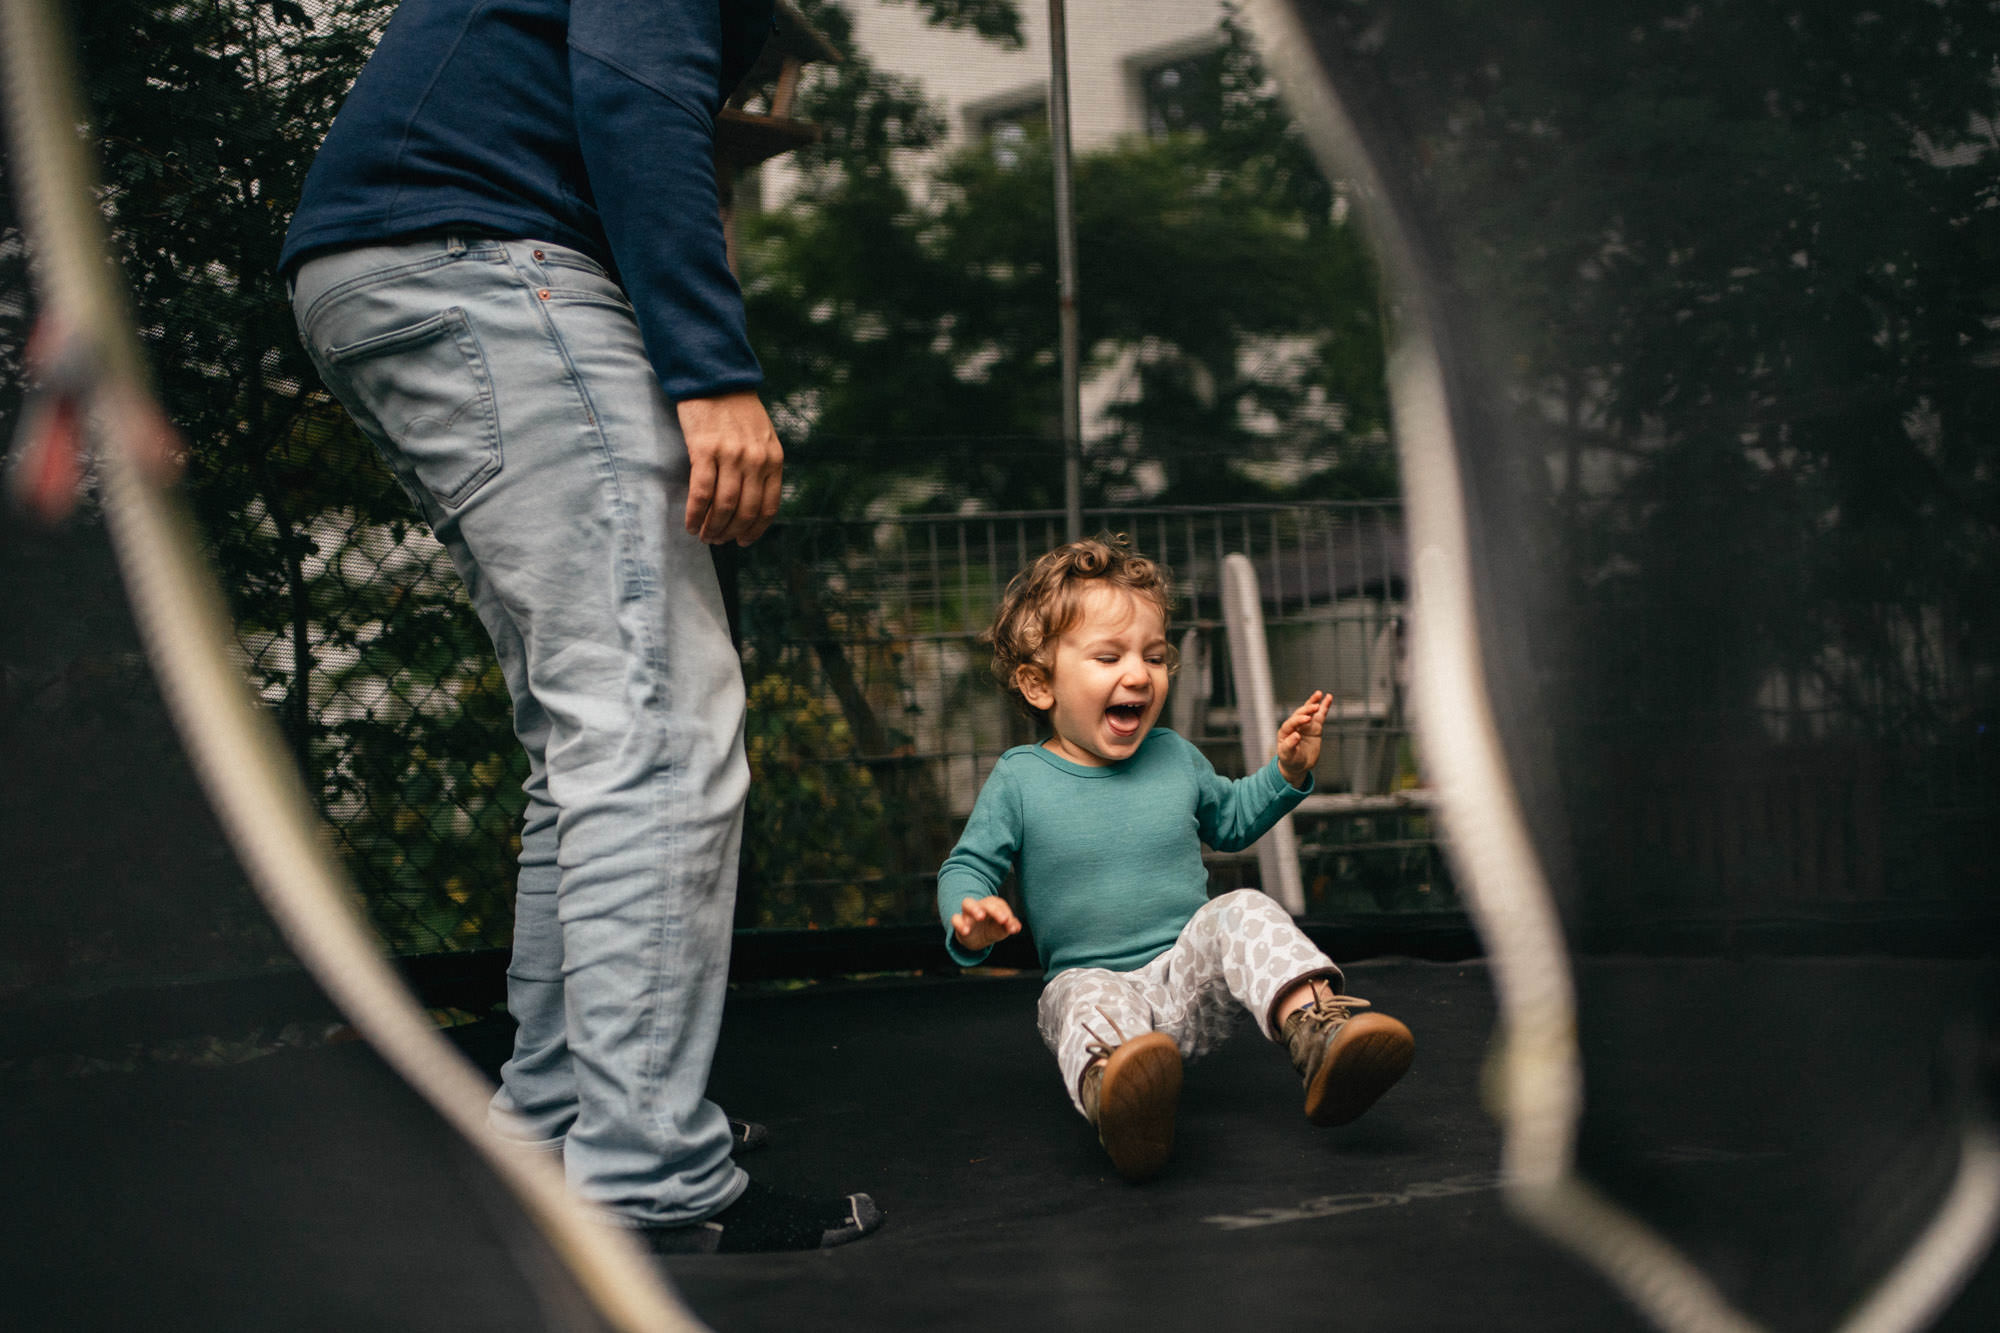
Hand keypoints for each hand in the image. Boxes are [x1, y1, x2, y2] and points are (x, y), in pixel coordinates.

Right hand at [675, 390, 782, 545]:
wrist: (714, 377)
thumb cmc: (736, 409)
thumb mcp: (763, 437)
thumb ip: (763, 465)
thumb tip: (752, 502)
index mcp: (773, 459)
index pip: (769, 507)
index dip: (755, 530)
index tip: (744, 541)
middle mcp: (755, 460)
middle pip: (746, 511)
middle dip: (731, 533)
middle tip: (718, 541)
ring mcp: (731, 455)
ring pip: (724, 506)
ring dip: (712, 528)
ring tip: (704, 536)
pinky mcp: (705, 450)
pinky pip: (701, 492)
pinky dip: (695, 514)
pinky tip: (690, 523)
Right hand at [951, 895, 1021, 951]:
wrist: (975, 938)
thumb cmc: (991, 928)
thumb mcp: (1001, 929)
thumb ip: (1009, 926)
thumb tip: (1016, 927)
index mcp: (992, 905)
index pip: (999, 904)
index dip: (1006, 913)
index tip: (1011, 926)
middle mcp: (980, 906)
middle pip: (986, 902)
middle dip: (995, 910)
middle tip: (1003, 919)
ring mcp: (967, 913)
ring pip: (967, 903)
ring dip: (974, 908)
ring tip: (980, 916)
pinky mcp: (959, 922)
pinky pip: (955, 918)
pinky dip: (959, 923)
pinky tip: (966, 931)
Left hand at [1276, 690, 1332, 787]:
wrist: (1298, 766)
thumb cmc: (1290, 760)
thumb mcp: (1287, 755)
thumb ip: (1289, 745)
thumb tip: (1295, 735)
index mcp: (1285, 731)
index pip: (1291, 723)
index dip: (1298, 720)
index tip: (1307, 719)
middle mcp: (1294, 725)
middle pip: (1300, 714)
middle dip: (1307, 709)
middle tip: (1315, 707)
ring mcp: (1305, 726)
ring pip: (1310, 712)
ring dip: (1314, 702)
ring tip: (1319, 694)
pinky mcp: (1315, 728)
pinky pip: (1320, 716)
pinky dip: (1324, 707)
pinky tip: (1328, 698)